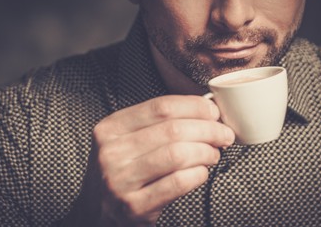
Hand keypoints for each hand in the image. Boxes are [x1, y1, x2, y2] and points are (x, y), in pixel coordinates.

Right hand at [93, 95, 234, 225]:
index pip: (161, 107)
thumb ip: (155, 125)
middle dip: (209, 129)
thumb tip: (203, 111)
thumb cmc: (120, 172)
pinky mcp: (134, 206)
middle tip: (224, 134)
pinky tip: (202, 172)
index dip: (194, 107)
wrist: (96, 212)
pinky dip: (198, 175)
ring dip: (206, 152)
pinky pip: (177, 183)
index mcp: (111, 128)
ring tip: (213, 154)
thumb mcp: (125, 141)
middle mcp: (112, 151)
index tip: (213, 112)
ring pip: (177, 155)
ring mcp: (121, 180)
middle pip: (173, 130)